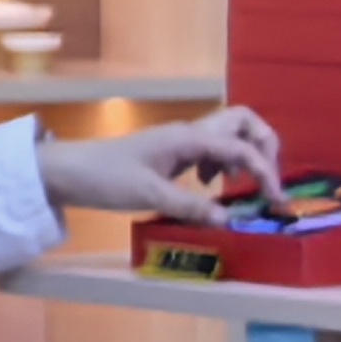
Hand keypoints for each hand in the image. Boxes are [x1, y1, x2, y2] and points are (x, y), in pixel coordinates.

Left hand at [38, 107, 282, 224]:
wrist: (65, 171)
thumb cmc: (104, 179)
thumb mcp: (149, 195)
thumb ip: (191, 207)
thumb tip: (229, 220)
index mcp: (188, 139)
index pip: (243, 147)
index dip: (266, 172)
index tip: (275, 202)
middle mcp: (189, 133)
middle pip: (244, 122)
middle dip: (264, 147)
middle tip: (264, 182)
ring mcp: (180, 141)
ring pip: (228, 134)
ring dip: (243, 156)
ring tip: (236, 188)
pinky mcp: (171, 152)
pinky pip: (210, 149)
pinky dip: (221, 164)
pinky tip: (207, 186)